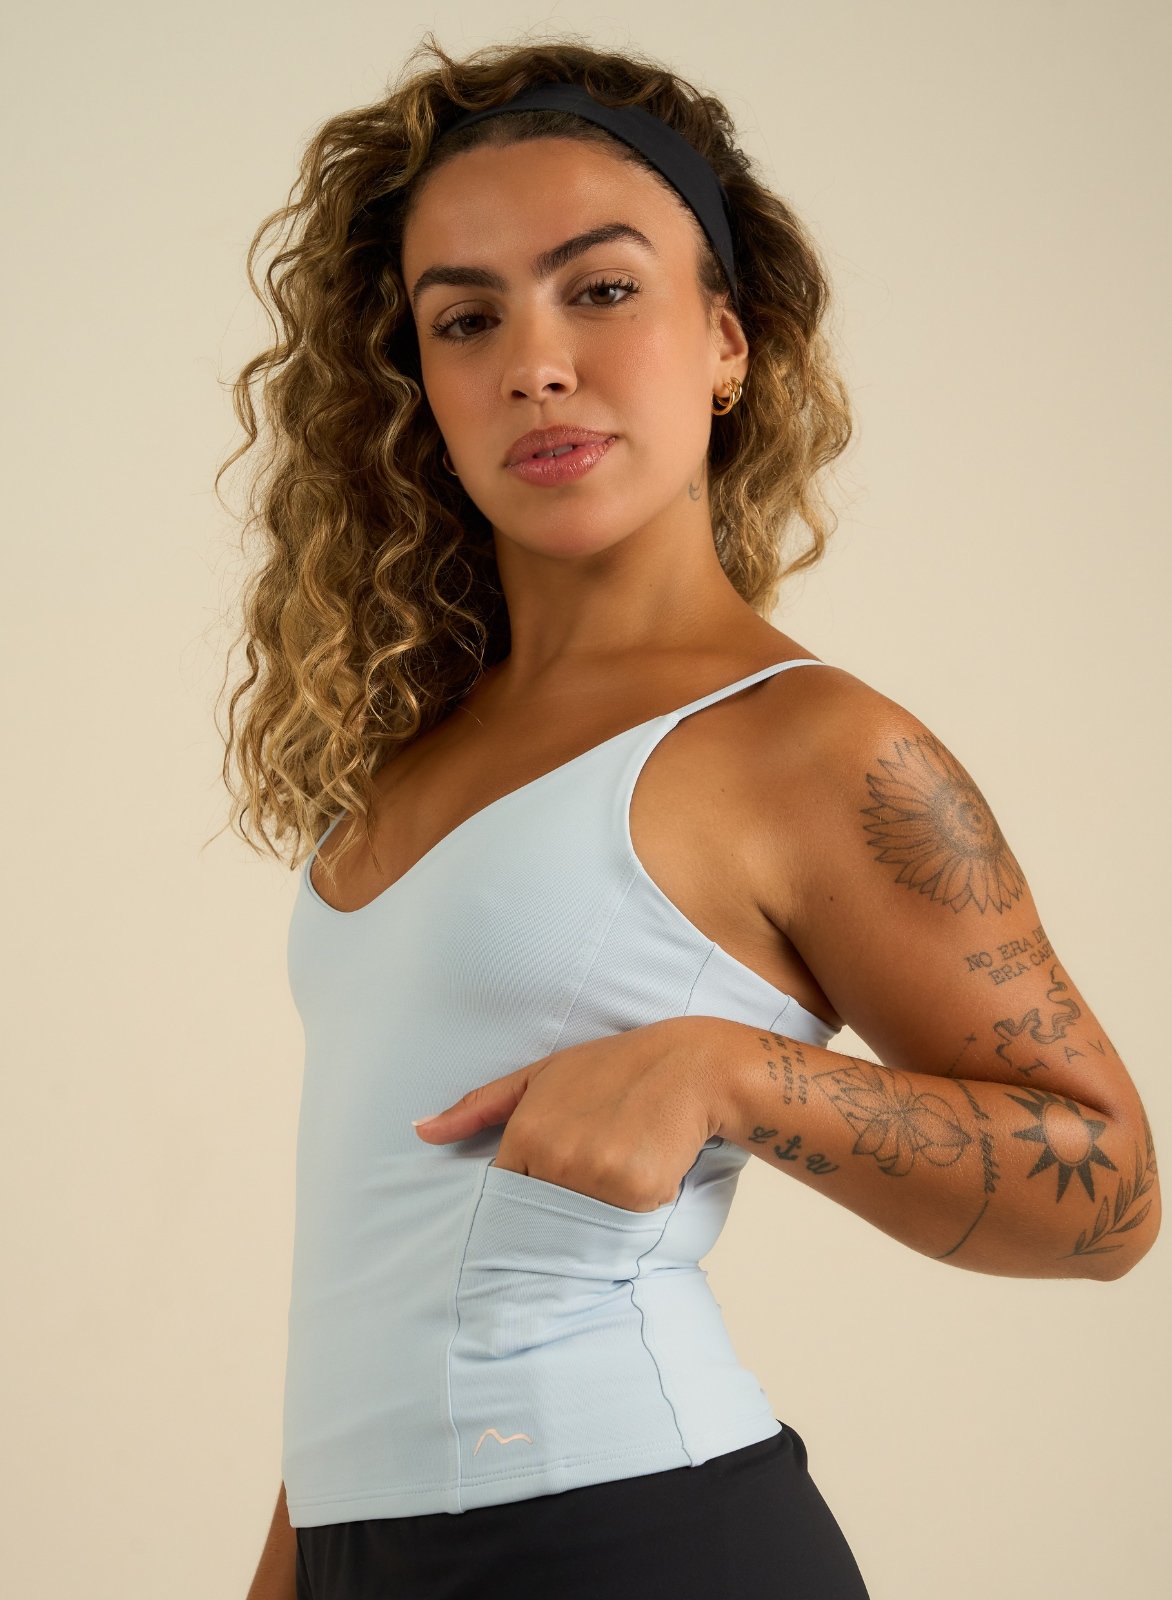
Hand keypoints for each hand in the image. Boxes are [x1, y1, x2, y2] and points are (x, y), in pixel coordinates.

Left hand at [411, 1016, 726, 1211]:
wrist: (689, 1066)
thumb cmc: (611, 1068)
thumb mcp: (540, 1077)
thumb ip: (478, 1107)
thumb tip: (420, 1131)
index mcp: (527, 1133)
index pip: (504, 1194)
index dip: (523, 1193)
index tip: (542, 1187)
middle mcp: (556, 1158)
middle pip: (540, 1214)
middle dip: (559, 1204)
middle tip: (588, 1172)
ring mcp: (596, 1178)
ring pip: (581, 1224)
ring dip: (597, 1207)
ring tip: (620, 1161)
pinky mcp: (636, 1193)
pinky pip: (622, 1224)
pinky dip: (632, 1209)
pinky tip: (645, 1170)